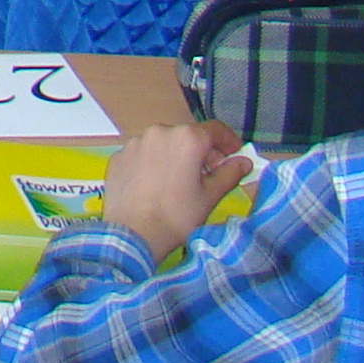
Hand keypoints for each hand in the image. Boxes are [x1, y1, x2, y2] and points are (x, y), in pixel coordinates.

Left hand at [98, 122, 251, 262]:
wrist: (133, 232)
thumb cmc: (178, 215)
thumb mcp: (210, 195)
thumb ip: (230, 174)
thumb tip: (244, 162)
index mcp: (186, 138)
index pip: (215, 130)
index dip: (230, 142)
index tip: (235, 156)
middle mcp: (159, 131)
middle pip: (188, 135)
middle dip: (203, 152)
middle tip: (210, 175)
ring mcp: (135, 142)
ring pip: (164, 143)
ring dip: (177, 156)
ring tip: (181, 182)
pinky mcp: (119, 155)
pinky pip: (144, 154)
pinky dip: (154, 163)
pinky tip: (156, 185)